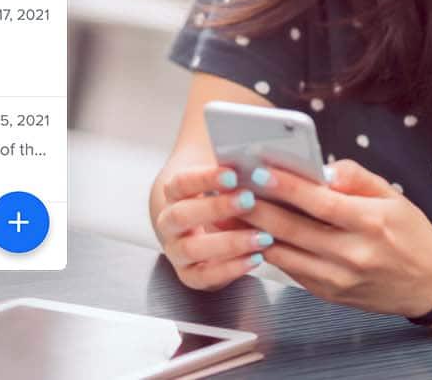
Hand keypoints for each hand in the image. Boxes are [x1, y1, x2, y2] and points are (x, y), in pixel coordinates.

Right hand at [154, 163, 273, 290]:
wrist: (204, 220)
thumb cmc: (222, 192)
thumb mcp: (223, 176)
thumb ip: (235, 167)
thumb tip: (259, 154)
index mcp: (173, 193)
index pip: (181, 183)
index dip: (205, 179)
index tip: (233, 173)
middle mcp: (169, 222)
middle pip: (182, 215)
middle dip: (216, 208)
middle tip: (249, 200)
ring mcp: (176, 251)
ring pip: (192, 249)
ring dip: (229, 243)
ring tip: (262, 236)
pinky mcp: (190, 275)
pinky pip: (204, 277)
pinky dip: (231, 269)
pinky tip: (257, 258)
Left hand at [239, 159, 431, 324]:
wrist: (431, 284)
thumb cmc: (412, 234)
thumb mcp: (394, 196)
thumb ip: (358, 178)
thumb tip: (324, 169)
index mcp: (372, 223)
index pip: (321, 203)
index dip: (287, 187)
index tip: (258, 171)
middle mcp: (354, 254)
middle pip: (294, 229)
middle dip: (257, 208)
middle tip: (231, 189)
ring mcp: (340, 279)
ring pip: (285, 254)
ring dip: (254, 232)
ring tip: (231, 211)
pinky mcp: (330, 294)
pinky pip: (292, 271)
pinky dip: (270, 252)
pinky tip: (253, 234)